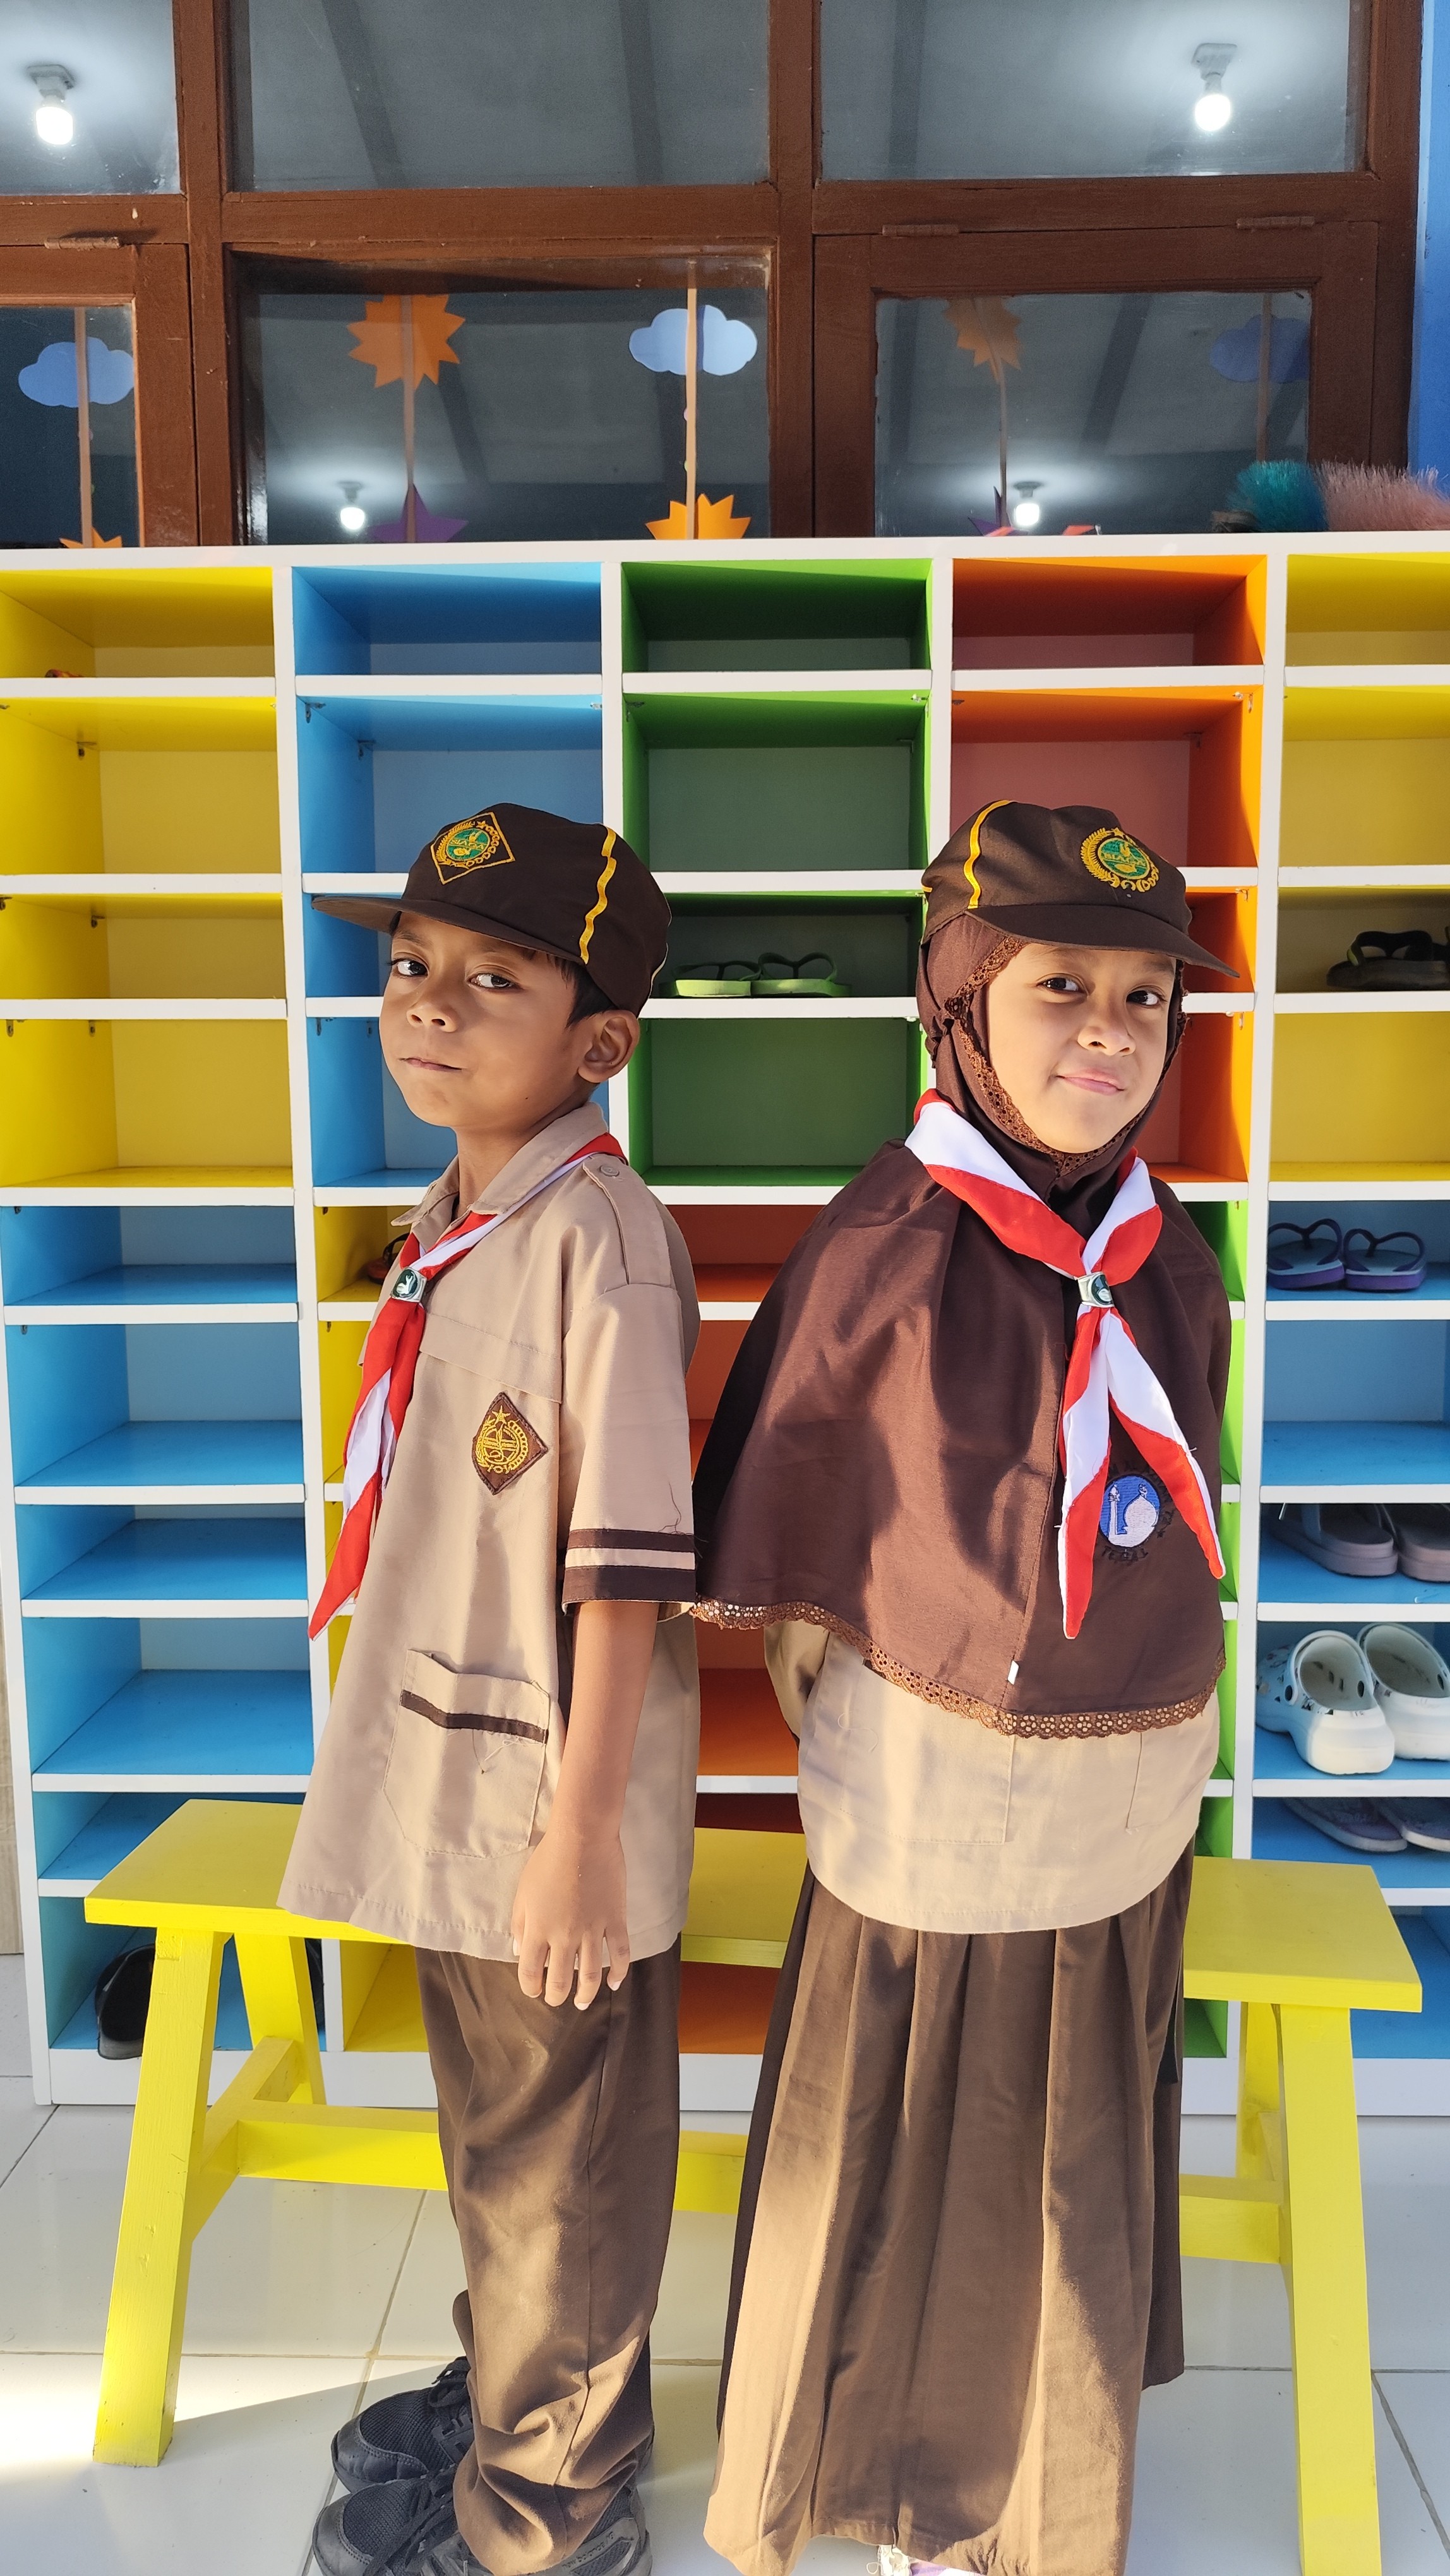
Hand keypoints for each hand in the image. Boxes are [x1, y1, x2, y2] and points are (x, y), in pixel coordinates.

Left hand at [510, 1822, 630, 2009]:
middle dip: (556, 1995)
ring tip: (583, 2003)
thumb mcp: (523, 1891)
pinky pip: (620, 1953)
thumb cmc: (548, 1860)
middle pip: (560, 1980)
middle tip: (557, 1999)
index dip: (530, 1986)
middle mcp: (564, 1936)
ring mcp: (593, 1930)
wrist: (583, 1837)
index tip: (534, 1989)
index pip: (530, 1971)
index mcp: (537, 1929)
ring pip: (591, 1974)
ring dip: (586, 1994)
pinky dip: (619, 1972)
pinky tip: (614, 1983)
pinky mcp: (615, 1920)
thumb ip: (519, 1923)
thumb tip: (518, 1950)